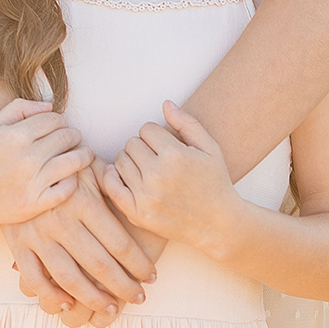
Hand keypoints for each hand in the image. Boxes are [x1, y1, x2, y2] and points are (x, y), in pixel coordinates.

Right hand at [0, 100, 91, 229]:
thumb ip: (19, 109)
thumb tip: (50, 106)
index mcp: (15, 135)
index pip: (54, 119)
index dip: (61, 121)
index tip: (62, 127)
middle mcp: (26, 157)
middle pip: (66, 138)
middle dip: (74, 135)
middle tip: (75, 139)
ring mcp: (32, 182)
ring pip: (73, 162)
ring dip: (84, 155)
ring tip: (85, 154)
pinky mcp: (35, 204)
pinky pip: (67, 189)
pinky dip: (73, 181)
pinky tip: (70, 177)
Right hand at [2, 165, 157, 322]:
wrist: (9, 162)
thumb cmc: (59, 165)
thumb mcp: (88, 165)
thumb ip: (114, 184)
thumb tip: (141, 204)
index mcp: (83, 202)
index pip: (119, 243)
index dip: (138, 263)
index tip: (151, 276)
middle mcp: (61, 221)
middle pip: (99, 265)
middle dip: (123, 286)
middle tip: (139, 297)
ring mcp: (37, 235)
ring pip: (68, 278)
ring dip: (92, 299)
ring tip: (111, 308)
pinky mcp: (17, 244)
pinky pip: (34, 278)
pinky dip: (50, 295)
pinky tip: (68, 304)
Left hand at [103, 101, 238, 257]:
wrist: (218, 224)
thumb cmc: (215, 182)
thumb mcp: (210, 148)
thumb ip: (187, 123)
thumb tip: (165, 103)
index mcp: (175, 155)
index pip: (146, 129)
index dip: (156, 134)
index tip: (165, 145)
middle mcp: (157, 175)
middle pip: (131, 144)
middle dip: (142, 147)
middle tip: (155, 158)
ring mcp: (145, 196)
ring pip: (120, 161)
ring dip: (130, 162)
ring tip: (146, 169)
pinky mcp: (137, 213)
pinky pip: (111, 185)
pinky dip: (113, 177)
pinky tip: (126, 177)